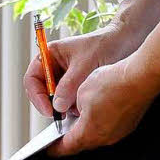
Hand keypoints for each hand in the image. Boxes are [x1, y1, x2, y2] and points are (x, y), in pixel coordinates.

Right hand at [24, 22, 142, 118]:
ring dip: (66, 106)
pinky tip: (87, 104)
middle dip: (52, 104)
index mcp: (50, 55)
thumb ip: (70, 85)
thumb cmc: (104, 45)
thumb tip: (57, 106)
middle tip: (62, 116)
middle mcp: (55, 67)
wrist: (126, 43)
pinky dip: (76, 107)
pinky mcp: (77, 88)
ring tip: (80, 106)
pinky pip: (70, 102)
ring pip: (57, 99)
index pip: (32, 78)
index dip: (37, 96)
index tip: (48, 110)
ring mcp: (66, 78)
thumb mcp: (85, 64)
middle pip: (42, 92)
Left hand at [47, 58, 156, 156]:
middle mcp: (106, 138)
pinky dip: (99, 124)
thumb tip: (77, 111)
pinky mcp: (128, 125)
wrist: (140, 78)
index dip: (56, 149)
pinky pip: (109, 129)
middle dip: (71, 140)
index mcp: (90, 132)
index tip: (48, 150)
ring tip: (76, 122)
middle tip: (60, 135)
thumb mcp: (81, 92)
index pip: (68, 147)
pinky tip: (96, 112)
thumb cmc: (111, 84)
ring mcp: (119, 133)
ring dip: (86, 131)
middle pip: (83, 143)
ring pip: (97, 136)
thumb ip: (74, 106)